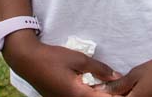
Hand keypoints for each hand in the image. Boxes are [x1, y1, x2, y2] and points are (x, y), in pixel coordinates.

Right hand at [2, 31, 119, 96]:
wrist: (27, 60)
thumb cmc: (53, 58)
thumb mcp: (79, 59)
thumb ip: (99, 69)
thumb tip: (116, 76)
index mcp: (77, 95)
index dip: (115, 95)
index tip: (124, 89)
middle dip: (106, 94)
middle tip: (117, 86)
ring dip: (97, 94)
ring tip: (107, 85)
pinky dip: (87, 93)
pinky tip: (93, 85)